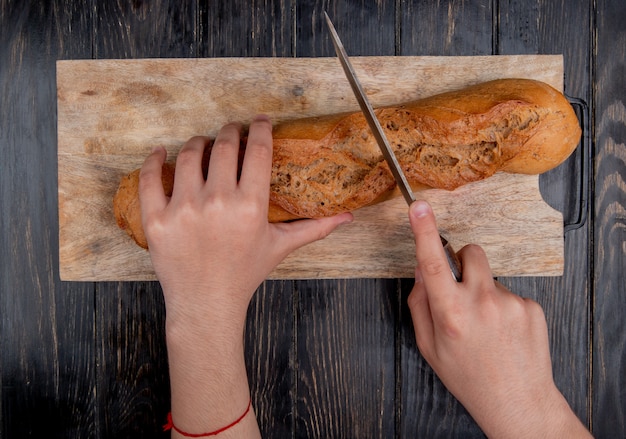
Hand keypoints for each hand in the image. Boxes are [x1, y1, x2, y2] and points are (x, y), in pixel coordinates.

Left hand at [138, 115, 351, 437]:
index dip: (260, 129)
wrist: (206, 304)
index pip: (257, 150)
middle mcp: (217, 201)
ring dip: (198, 142)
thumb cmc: (245, 274)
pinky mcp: (156, 218)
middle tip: (233, 131)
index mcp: (250, 205)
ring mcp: (183, 209)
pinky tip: (161, 152)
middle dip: (230, 131)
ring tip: (203, 144)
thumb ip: (315, 228)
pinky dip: (154, 159)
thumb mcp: (281, 247)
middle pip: (223, 146)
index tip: (259, 121)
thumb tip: (348, 216)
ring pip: (188, 155)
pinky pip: (150, 178)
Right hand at [406, 200, 590, 437]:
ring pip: (490, 276)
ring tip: (487, 323)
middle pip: (470, 252)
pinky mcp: (531, 307)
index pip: (432, 264)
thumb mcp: (429, 346)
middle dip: (462, 261)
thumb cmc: (468, 376)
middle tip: (462, 287)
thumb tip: (421, 270)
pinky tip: (504, 331)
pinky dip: (503, 305)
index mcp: (450, 314)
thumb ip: (419, 304)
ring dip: (483, 289)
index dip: (424, 232)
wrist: (517, 401)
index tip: (419, 207)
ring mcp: (510, 303)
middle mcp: (481, 304)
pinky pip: (509, 292)